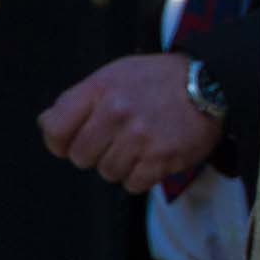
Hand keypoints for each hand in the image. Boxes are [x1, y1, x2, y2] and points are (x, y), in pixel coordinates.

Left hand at [38, 53, 220, 192]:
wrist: (213, 83)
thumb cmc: (159, 80)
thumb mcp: (116, 75)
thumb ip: (80, 99)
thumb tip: (46, 124)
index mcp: (101, 89)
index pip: (55, 130)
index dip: (61, 142)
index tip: (75, 140)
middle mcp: (117, 111)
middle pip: (80, 157)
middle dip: (95, 153)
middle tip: (118, 140)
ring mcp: (140, 136)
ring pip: (107, 172)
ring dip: (121, 165)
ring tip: (140, 145)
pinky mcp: (162, 157)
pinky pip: (133, 184)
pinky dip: (142, 176)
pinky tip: (154, 156)